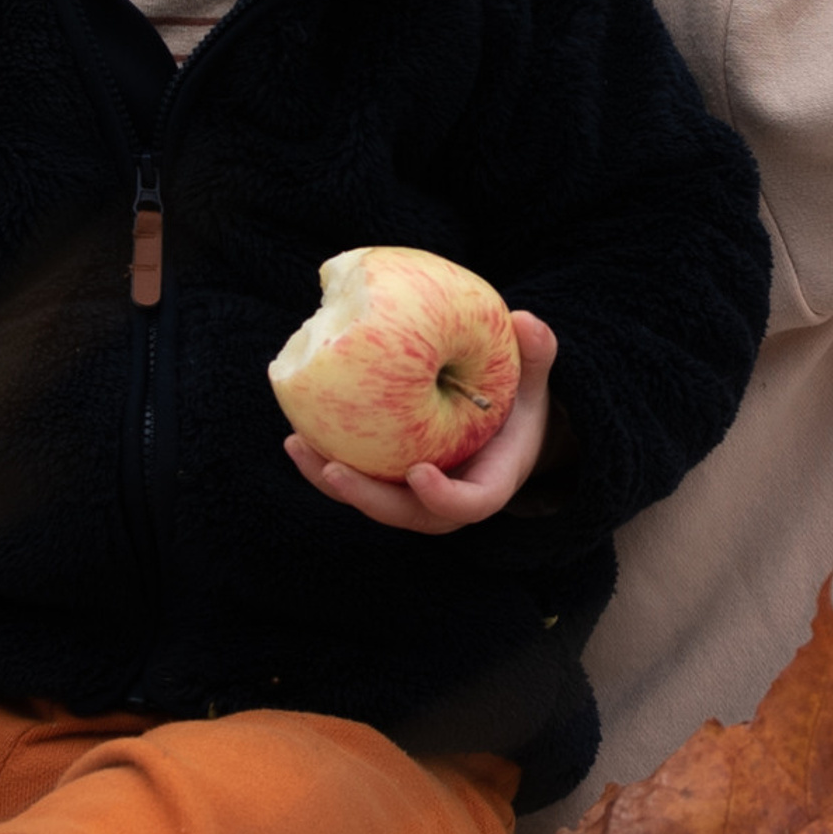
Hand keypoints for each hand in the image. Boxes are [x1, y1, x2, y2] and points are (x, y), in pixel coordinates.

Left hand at [283, 313, 559, 534]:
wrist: (502, 427)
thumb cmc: (519, 401)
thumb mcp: (534, 379)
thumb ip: (536, 354)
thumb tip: (526, 321)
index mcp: (488, 483)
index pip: (468, 505)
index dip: (443, 497)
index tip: (418, 472)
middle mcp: (446, 499)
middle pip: (403, 513)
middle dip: (365, 496)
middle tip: (332, 470)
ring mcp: (413, 495)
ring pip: (369, 499)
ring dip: (330, 479)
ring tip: (297, 445)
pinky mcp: (389, 480)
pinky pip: (357, 475)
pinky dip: (326, 458)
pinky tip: (296, 430)